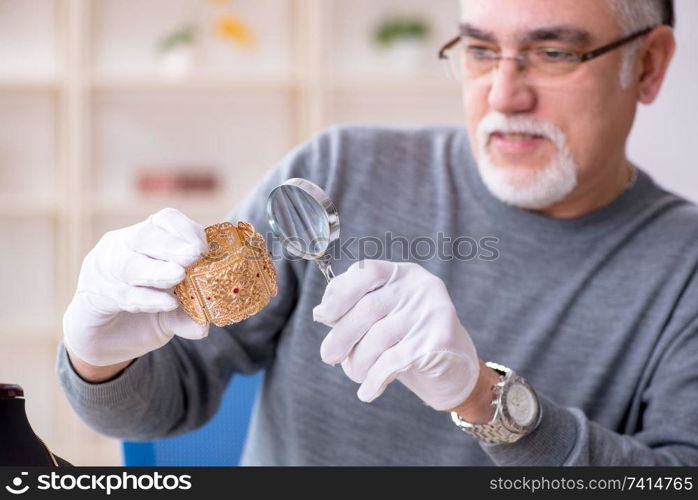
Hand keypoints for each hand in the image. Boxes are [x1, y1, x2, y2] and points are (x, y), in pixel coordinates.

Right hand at [63, 208, 209, 366]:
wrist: (104, 339)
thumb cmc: (143, 314)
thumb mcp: (172, 313)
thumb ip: (188, 315)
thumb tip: (205, 325)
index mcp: (145, 238)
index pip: (165, 220)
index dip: (186, 231)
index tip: (204, 249)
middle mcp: (121, 247)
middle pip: (145, 237)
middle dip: (171, 246)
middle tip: (194, 255)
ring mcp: (104, 271)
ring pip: (129, 265)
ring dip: (156, 271)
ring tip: (178, 276)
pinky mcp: (93, 297)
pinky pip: (120, 294)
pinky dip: (146, 299)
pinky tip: (167, 303)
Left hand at [313, 260, 479, 410]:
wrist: (455, 371)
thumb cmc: (408, 341)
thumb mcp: (381, 319)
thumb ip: (354, 310)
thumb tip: (321, 313)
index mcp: (403, 274)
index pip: (366, 271)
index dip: (339, 293)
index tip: (323, 317)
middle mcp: (420, 287)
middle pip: (367, 308)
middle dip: (341, 337)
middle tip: (329, 356)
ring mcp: (432, 312)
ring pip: (378, 338)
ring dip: (358, 362)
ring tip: (355, 373)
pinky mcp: (439, 341)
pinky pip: (392, 362)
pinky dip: (374, 380)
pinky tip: (368, 391)